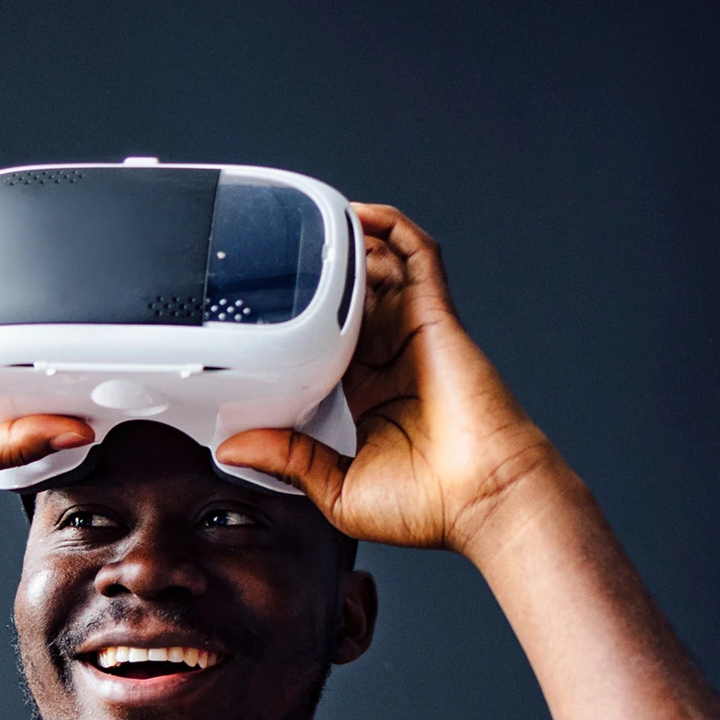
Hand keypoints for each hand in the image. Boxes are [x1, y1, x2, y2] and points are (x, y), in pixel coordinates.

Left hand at [214, 204, 567, 560]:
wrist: (485, 497)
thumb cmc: (430, 504)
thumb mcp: (336, 490)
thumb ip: (288, 460)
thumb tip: (235, 448)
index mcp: (366, 398)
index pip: (323, 347)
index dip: (297, 328)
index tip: (261, 320)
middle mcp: (389, 360)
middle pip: (348, 301)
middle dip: (318, 279)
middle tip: (276, 259)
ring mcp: (413, 333)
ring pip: (378, 270)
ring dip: (349, 246)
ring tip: (310, 225)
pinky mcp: (436, 315)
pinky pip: (415, 255)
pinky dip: (390, 229)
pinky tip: (358, 215)